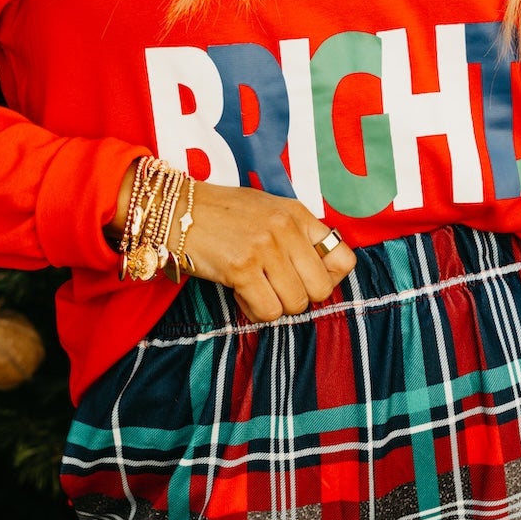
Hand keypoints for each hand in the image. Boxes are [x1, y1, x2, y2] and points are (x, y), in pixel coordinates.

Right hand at [107, 163, 356, 321]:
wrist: (176, 209)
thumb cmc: (221, 213)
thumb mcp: (267, 210)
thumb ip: (296, 234)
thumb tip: (322, 269)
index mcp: (297, 214)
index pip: (344, 257)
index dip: (330, 278)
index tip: (309, 279)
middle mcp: (286, 229)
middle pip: (320, 289)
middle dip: (300, 298)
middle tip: (277, 289)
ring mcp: (265, 249)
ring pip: (294, 304)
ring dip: (275, 305)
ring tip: (255, 288)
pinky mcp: (241, 268)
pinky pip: (267, 310)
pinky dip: (255, 310)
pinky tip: (241, 293)